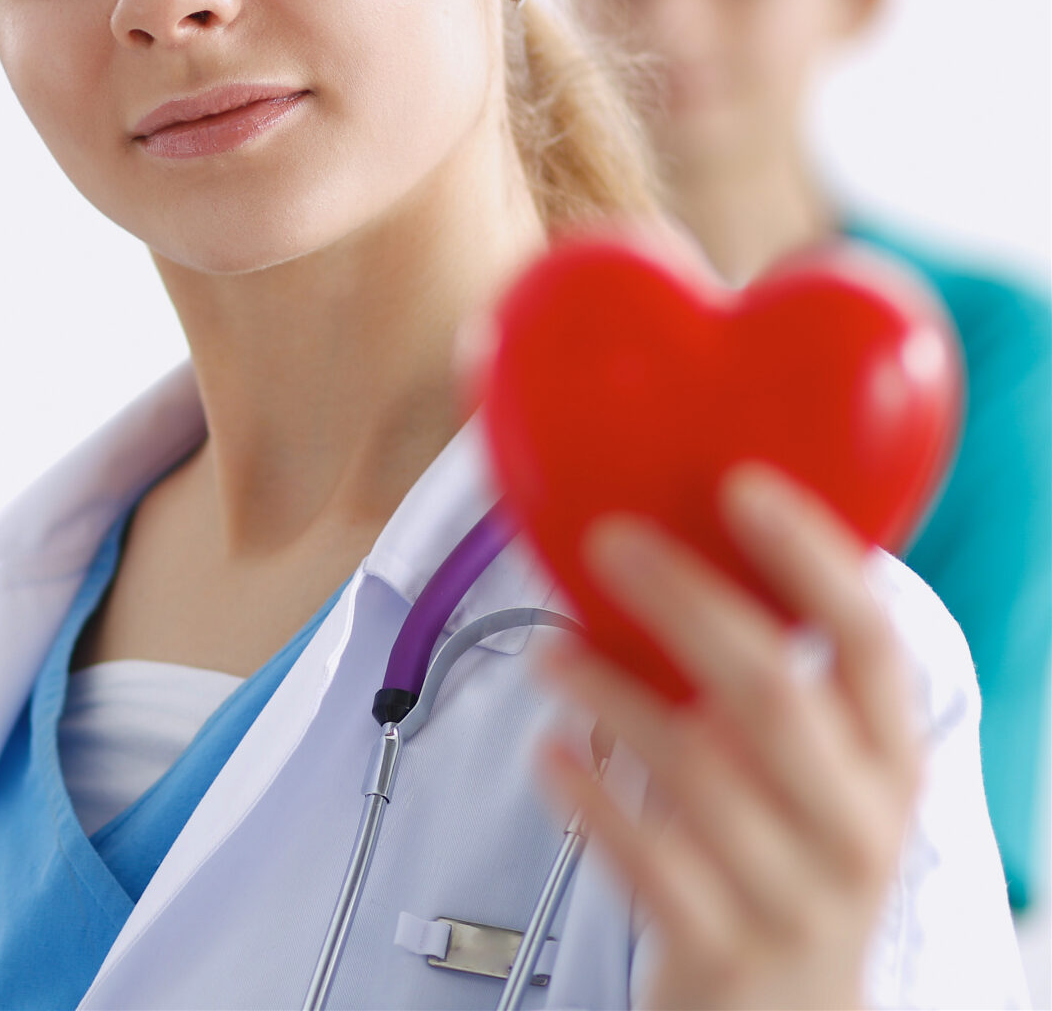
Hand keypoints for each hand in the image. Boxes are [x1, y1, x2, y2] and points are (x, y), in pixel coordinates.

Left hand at [536, 464, 918, 1010]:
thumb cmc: (783, 867)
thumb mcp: (807, 776)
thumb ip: (764, 687)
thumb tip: (673, 557)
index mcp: (887, 762)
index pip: (871, 642)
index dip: (812, 558)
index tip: (743, 488)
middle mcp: (854, 823)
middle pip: (772, 694)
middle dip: (685, 604)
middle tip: (609, 545)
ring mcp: (791, 891)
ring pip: (696, 774)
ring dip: (612, 696)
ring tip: (550, 654)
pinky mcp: (721, 947)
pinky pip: (647, 861)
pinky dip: (590, 801)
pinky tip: (549, 757)